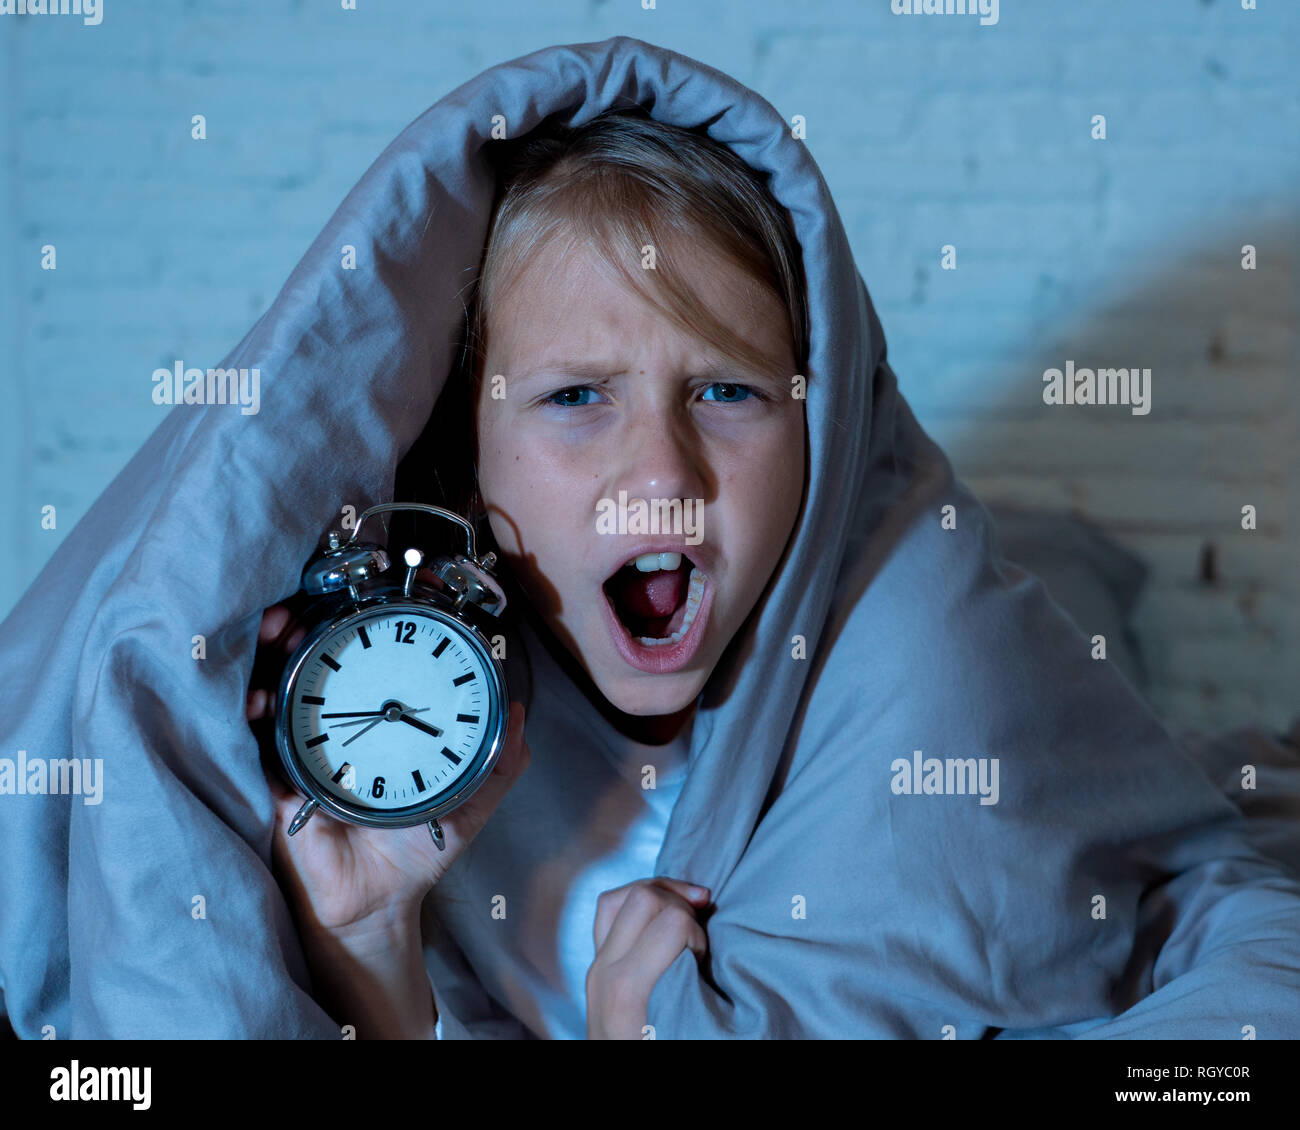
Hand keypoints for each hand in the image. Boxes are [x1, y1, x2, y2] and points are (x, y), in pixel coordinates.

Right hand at [246, 602, 530, 933]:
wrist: (382, 901)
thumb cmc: (418, 848)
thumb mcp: (470, 798)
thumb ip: (500, 760)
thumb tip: (518, 712)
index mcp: (380, 726)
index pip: (365, 665)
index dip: (359, 628)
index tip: (370, 602)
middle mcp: (337, 730)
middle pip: (312, 665)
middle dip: (304, 626)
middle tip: (307, 606)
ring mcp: (304, 753)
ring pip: (280, 691)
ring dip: (274, 655)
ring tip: (281, 629)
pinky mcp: (281, 783)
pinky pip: (261, 744)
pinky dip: (256, 715)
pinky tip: (259, 697)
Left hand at [585, 877, 710, 1039]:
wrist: (616, 1084)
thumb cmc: (659, 1046)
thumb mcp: (684, 1029)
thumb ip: (695, 990)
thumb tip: (722, 958)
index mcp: (628, 992)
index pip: (672, 924)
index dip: (699, 934)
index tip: (706, 961)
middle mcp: (605, 972)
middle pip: (643, 898)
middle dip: (680, 906)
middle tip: (700, 935)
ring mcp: (596, 965)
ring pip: (622, 896)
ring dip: (659, 896)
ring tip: (689, 910)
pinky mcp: (596, 964)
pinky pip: (609, 911)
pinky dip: (639, 902)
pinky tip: (664, 915)